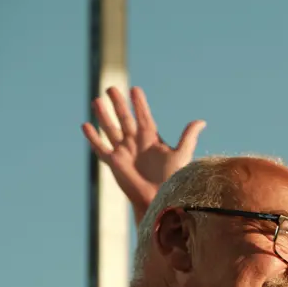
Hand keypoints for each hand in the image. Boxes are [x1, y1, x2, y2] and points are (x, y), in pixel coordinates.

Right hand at [81, 86, 204, 220]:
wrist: (159, 198)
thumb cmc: (173, 179)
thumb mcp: (181, 154)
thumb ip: (189, 137)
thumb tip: (202, 121)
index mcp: (151, 139)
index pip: (143, 116)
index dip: (139, 104)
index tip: (135, 89)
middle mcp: (136, 143)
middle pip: (125, 118)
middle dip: (118, 104)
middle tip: (111, 88)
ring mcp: (124, 151)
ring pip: (110, 129)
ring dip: (103, 115)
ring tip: (96, 100)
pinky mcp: (114, 162)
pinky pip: (100, 147)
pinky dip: (92, 137)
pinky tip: (85, 125)